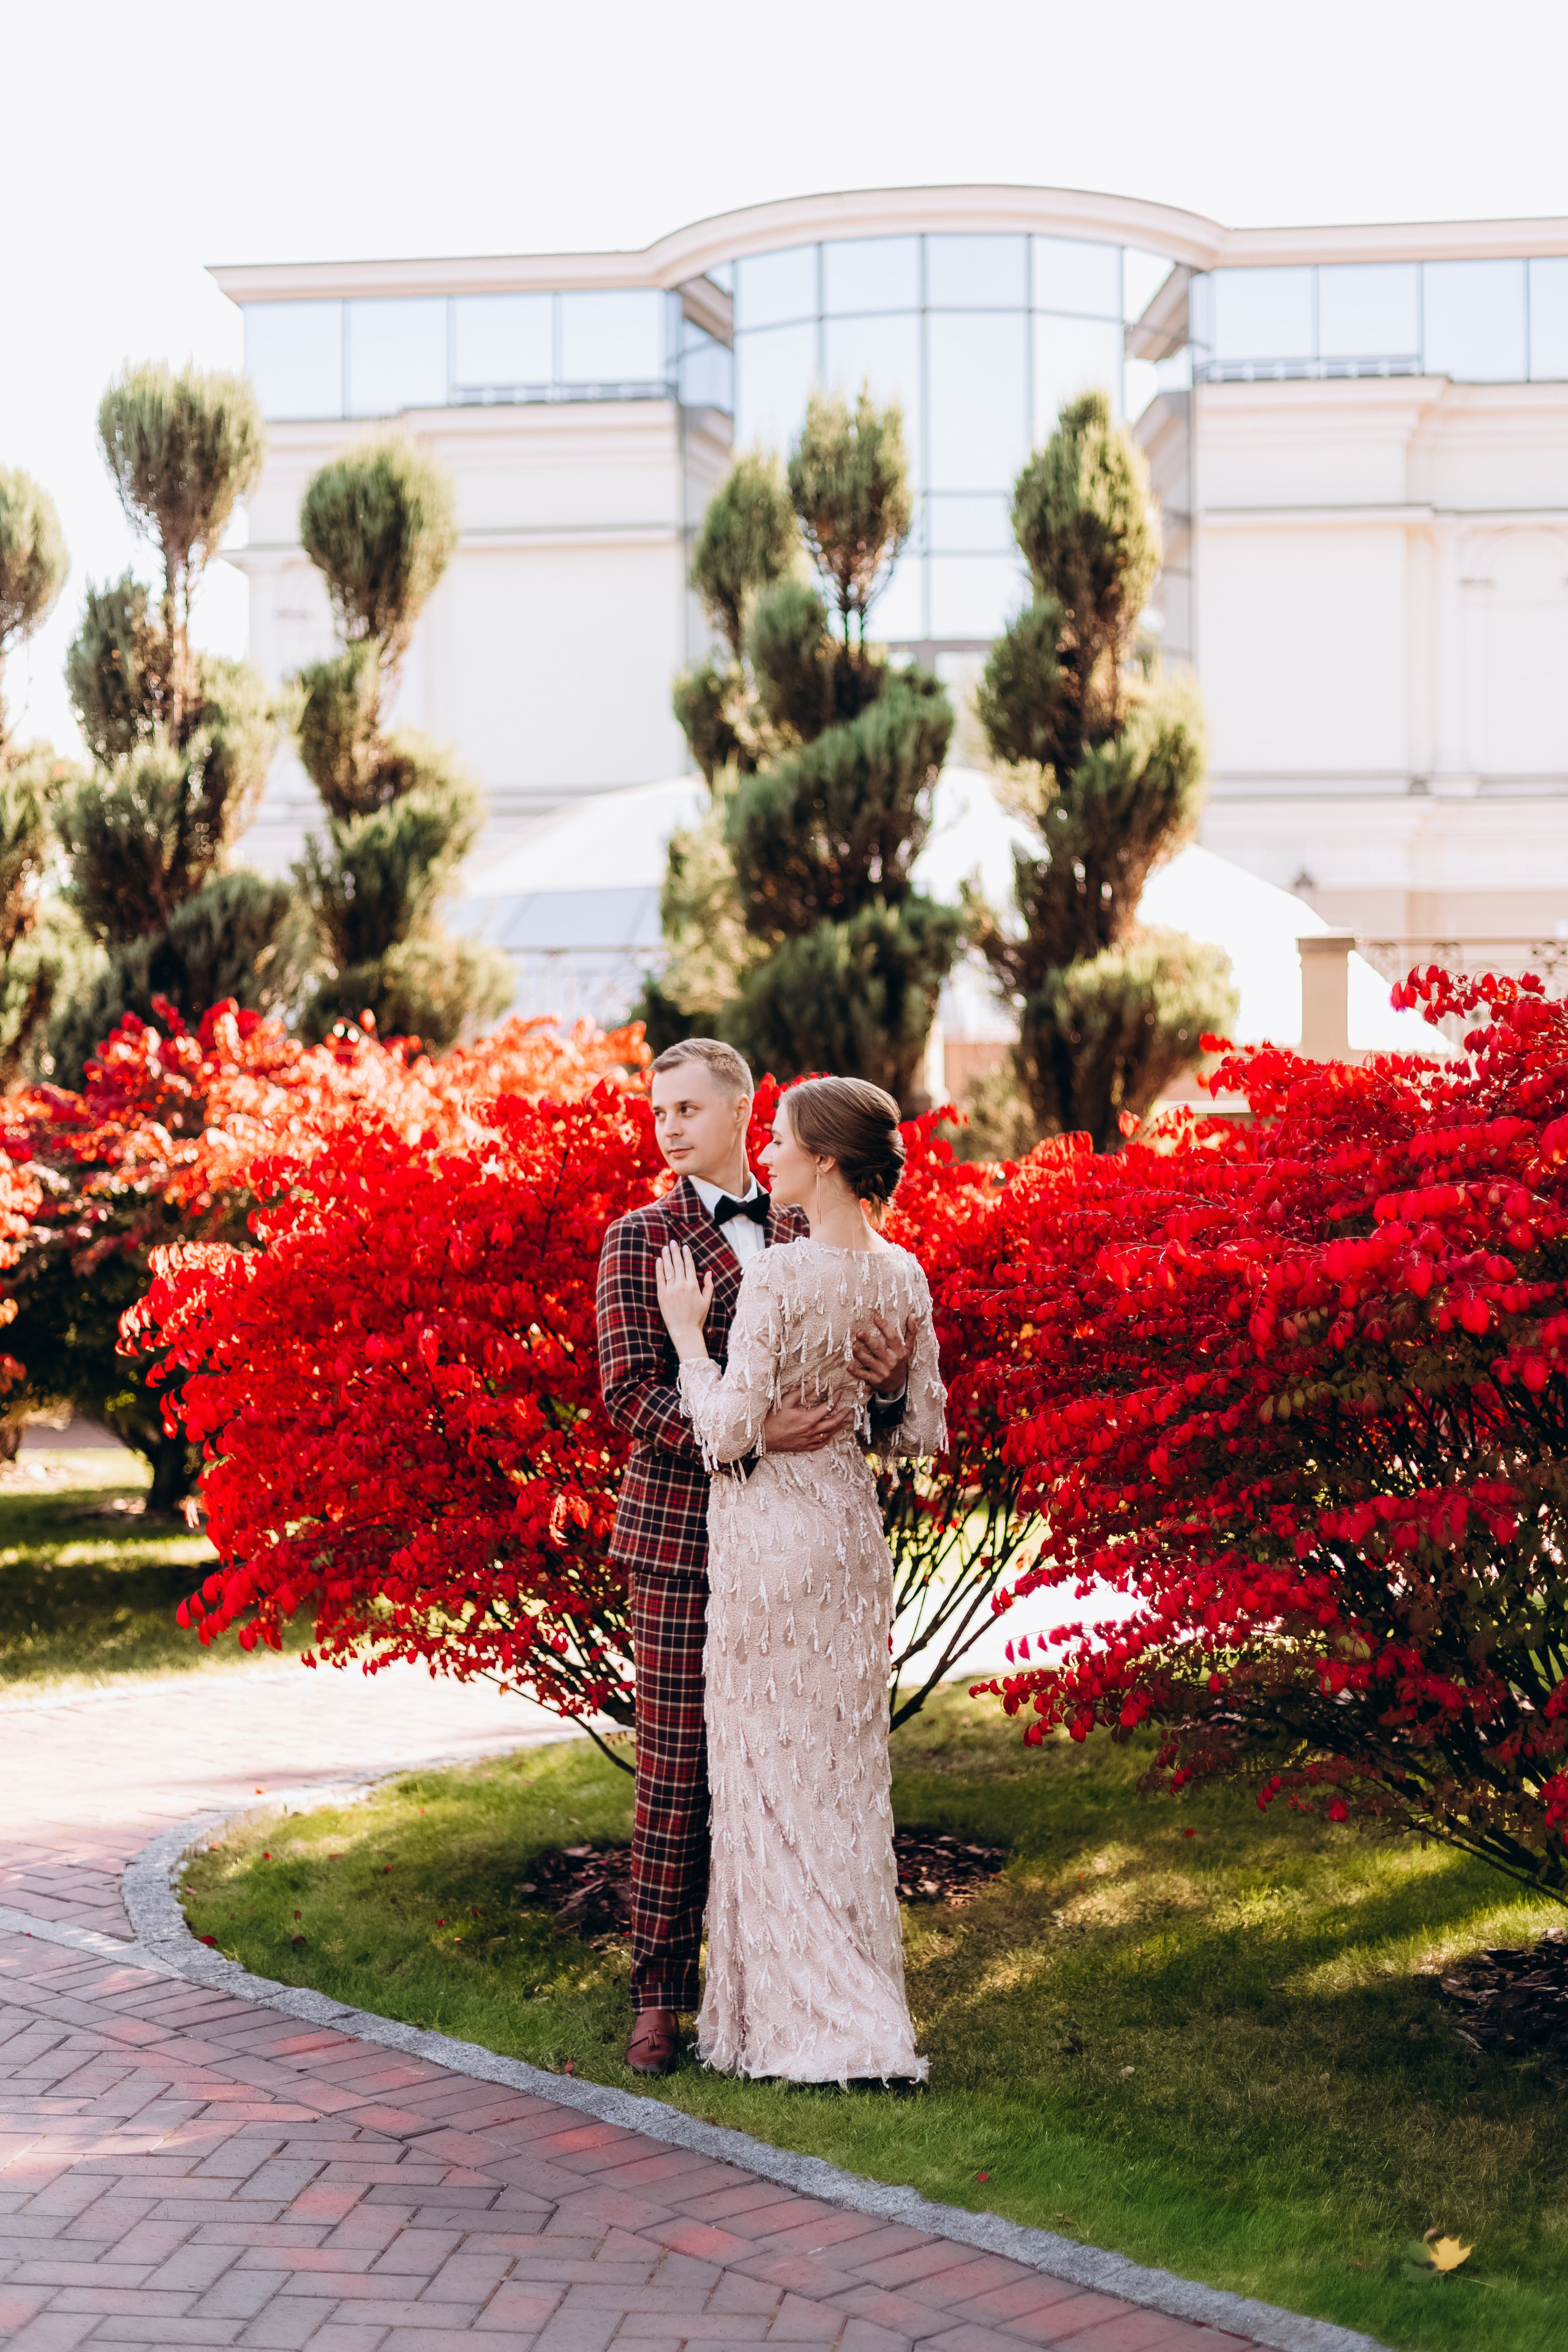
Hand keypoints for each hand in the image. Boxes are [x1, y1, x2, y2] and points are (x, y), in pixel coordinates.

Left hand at [655, 1241, 713, 1356]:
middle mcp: (681, 1286)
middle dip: (675, 1251)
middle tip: (673, 1242)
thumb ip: (708, 1286)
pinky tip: (659, 1260)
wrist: (684, 1331)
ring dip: (667, 1257)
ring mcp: (671, 1290)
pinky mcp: (662, 1295)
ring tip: (665, 1247)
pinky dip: (659, 1269)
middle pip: (678, 1264)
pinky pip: (660, 1279)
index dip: (687, 1255)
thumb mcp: (706, 1301)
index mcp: (693, 1286)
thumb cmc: (697, 1318)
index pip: (689, 1266)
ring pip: (669, 1269)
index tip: (685, 1246)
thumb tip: (709, 1272)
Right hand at [762, 1390, 853, 1453]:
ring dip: (838, 1427)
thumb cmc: (771, 1419)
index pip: (828, 1407)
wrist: (762, 1438)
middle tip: (849, 1409)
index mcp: (808, 1419)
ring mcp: (808, 1441)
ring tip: (844, 1421)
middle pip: (833, 1423)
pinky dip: (828, 1439)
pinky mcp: (803, 1447)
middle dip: (843, 1415)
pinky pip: (820, 1444)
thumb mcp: (786, 1401)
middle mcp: (811, 1431)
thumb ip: (801, 1391)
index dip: (836, 1398)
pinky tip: (830, 1436)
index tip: (840, 1392)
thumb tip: (813, 1381)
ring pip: (828, 1434)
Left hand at [850, 1311, 915, 1399]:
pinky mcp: (875, 1380)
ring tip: (853, 1345)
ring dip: (860, 1353)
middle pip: (878, 1348)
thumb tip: (912, 1315)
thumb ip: (911, 1332)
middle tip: (859, 1333)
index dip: (885, 1327)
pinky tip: (850, 1367)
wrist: (897, 1385)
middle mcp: (891, 1361)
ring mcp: (882, 1371)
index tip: (877, 1318)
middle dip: (868, 1340)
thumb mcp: (908, 1348)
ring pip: (869, 1361)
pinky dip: (857, 1372)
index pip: (893, 1338)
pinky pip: (864, 1375)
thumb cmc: (901, 1361)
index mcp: (899, 1352)